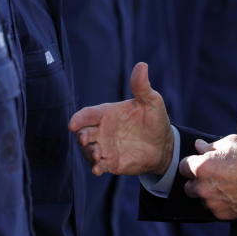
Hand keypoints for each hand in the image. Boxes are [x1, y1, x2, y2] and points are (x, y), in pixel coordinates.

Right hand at [68, 62, 173, 176]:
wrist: (163, 144)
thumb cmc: (154, 119)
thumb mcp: (151, 101)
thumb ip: (142, 86)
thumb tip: (142, 65)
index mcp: (107, 113)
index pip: (88, 114)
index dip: (79, 118)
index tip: (72, 124)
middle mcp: (102, 130)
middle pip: (84, 133)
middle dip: (81, 136)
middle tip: (85, 139)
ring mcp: (105, 147)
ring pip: (89, 150)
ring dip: (89, 153)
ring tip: (97, 155)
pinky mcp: (111, 163)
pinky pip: (99, 166)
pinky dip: (96, 168)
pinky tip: (98, 169)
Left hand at [179, 135, 236, 219]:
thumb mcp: (231, 143)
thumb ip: (211, 145)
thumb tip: (199, 146)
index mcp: (202, 167)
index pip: (183, 167)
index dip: (191, 164)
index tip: (199, 163)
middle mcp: (202, 186)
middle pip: (188, 186)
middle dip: (196, 180)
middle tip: (211, 176)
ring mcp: (211, 202)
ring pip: (201, 198)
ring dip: (207, 193)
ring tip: (223, 185)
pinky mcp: (220, 214)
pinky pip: (213, 208)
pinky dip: (218, 202)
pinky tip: (229, 194)